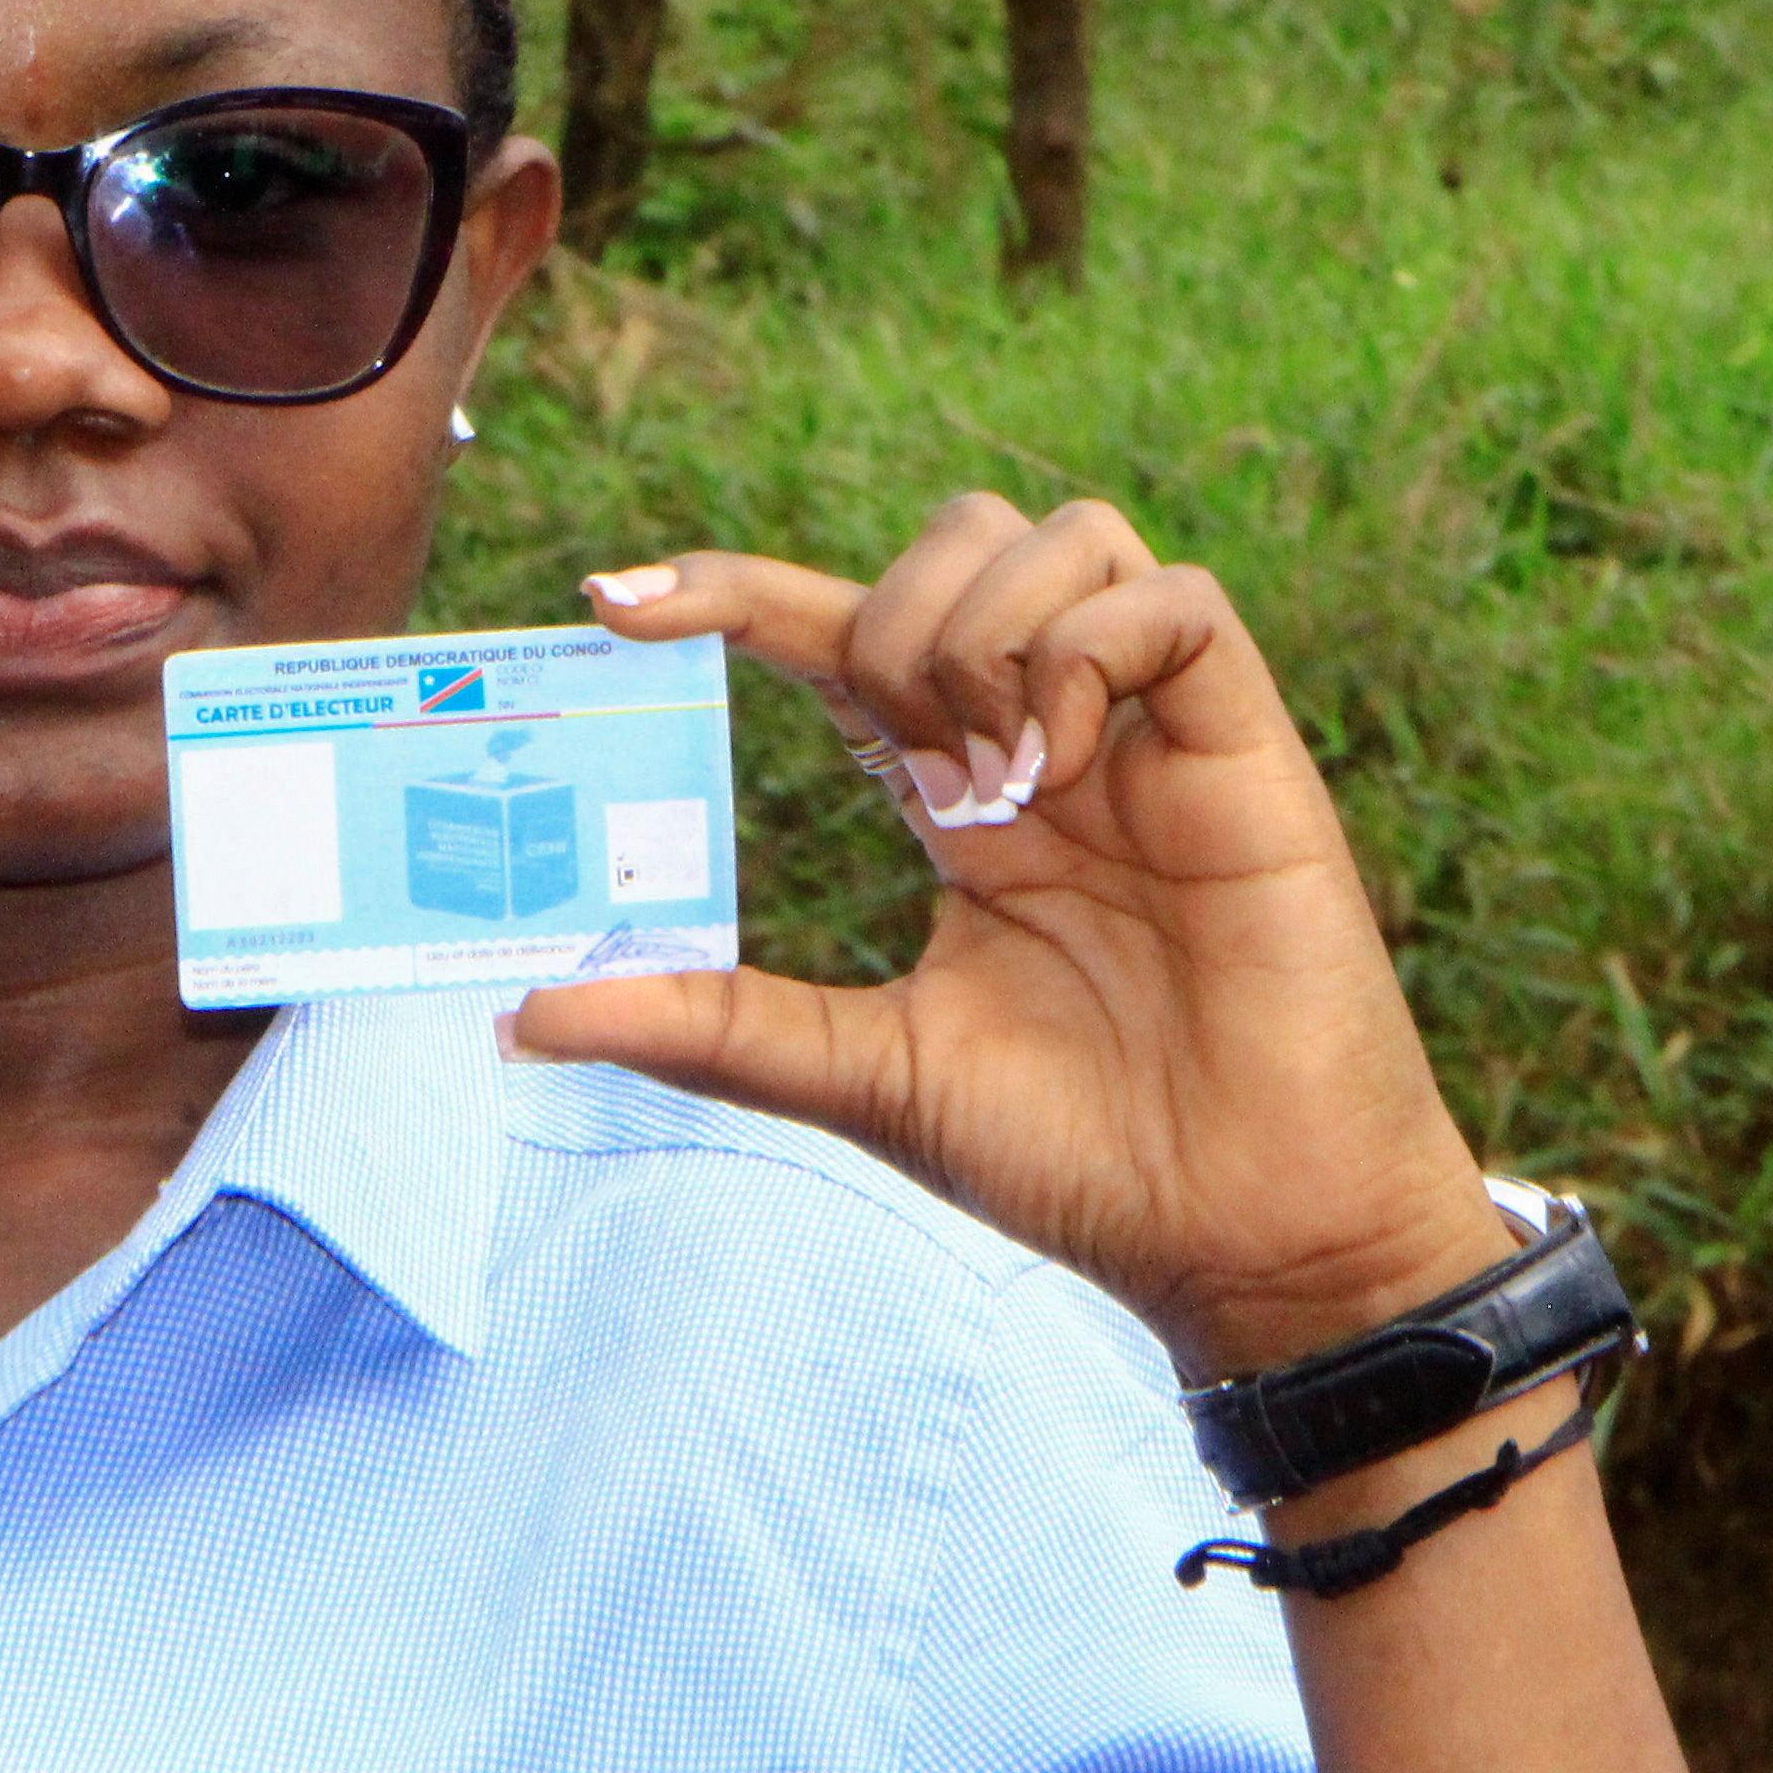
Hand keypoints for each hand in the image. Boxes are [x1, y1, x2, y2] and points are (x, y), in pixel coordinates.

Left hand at [508, 498, 1515, 1381]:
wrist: (1248, 1236)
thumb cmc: (1080, 1161)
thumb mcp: (864, 1074)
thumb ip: (712, 1023)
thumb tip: (523, 1017)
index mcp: (957, 800)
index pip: (831, 640)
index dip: (729, 593)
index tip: (611, 601)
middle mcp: (1049, 740)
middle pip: (953, 540)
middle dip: (887, 620)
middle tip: (917, 779)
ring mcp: (1152, 735)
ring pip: (1060, 535)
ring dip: (987, 627)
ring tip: (1002, 773)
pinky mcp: (1248, 747)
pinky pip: (1172, 597)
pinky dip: (1093, 648)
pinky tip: (1070, 759)